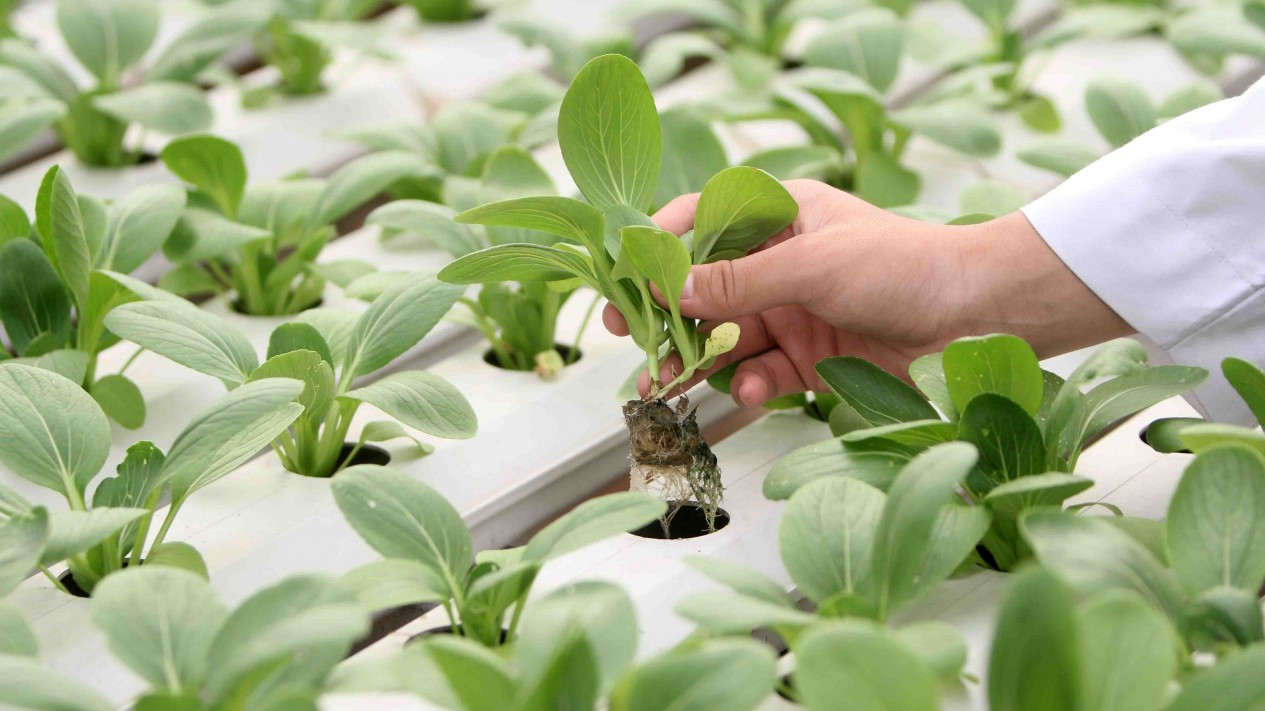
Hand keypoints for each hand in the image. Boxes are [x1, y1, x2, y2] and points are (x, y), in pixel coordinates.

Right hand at [604, 180, 1130, 406]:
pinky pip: (762, 373)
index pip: (702, 221)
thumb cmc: (906, 264)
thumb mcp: (813, 264)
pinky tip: (749, 388)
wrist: (980, 317)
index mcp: (779, 216)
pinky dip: (749, 383)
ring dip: (695, 360)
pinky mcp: (811, 360)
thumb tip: (668, 287)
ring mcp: (793, 313)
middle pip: (704, 288)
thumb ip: (739, 282)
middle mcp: (780, 263)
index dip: (659, 246)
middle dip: (666, 314)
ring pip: (725, 337)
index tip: (624, 274)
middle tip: (630, 336)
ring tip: (663, 385)